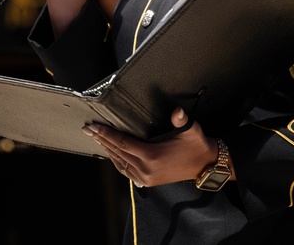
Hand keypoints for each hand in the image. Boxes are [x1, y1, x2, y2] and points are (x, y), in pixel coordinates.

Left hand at [81, 108, 229, 188]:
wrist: (205, 165)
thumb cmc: (196, 145)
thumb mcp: (191, 130)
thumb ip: (181, 120)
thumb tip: (177, 112)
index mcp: (152, 156)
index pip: (122, 142)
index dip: (106, 134)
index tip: (93, 126)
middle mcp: (145, 169)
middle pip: (117, 152)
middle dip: (101, 139)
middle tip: (88, 129)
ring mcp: (145, 177)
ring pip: (119, 163)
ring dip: (107, 150)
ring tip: (97, 138)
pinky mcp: (148, 181)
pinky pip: (126, 171)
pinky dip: (117, 161)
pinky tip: (112, 153)